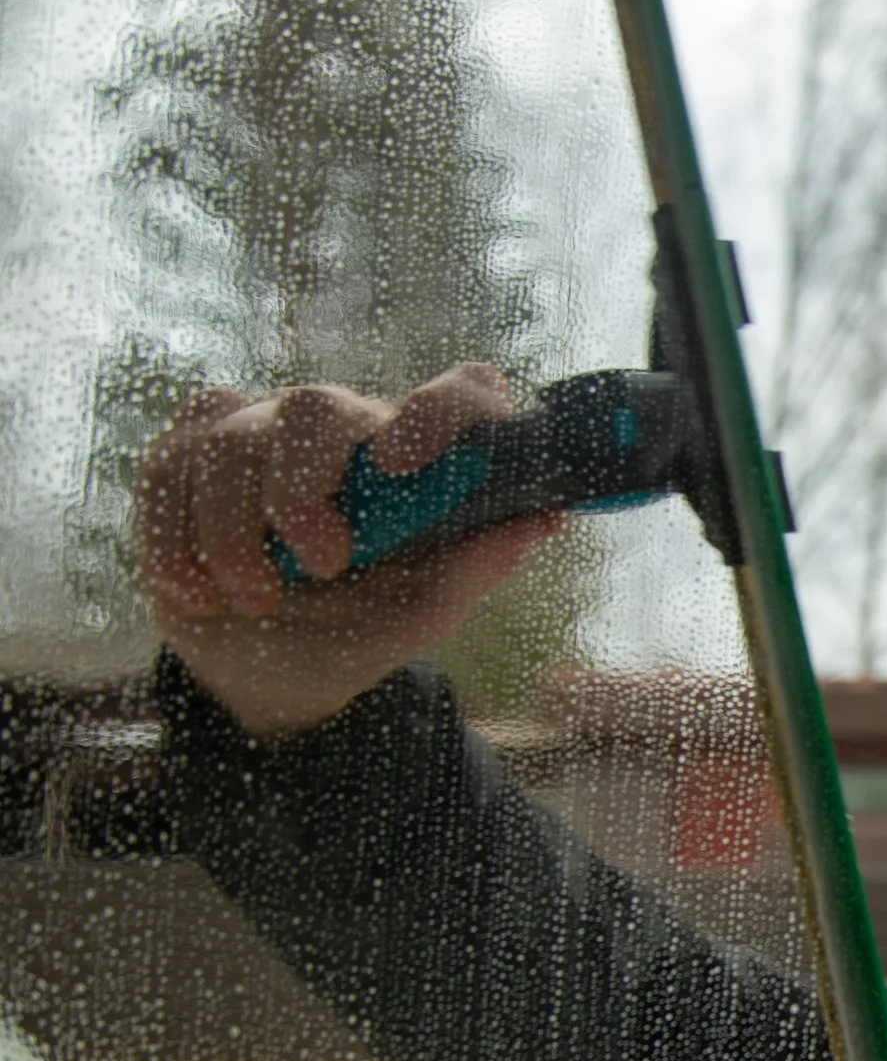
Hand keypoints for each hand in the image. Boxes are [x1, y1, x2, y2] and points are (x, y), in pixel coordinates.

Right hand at [135, 363, 567, 738]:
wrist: (267, 668)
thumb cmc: (360, 631)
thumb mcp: (423, 614)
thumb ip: (479, 566)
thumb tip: (544, 518)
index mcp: (418, 457)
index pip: (459, 392)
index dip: (440, 411)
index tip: (400, 464)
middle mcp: (344, 427)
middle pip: (317, 408)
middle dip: (303, 491)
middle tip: (318, 565)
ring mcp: (260, 429)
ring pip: (232, 441)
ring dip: (235, 535)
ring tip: (253, 600)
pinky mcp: (188, 450)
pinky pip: (168, 466)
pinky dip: (175, 539)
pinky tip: (196, 591)